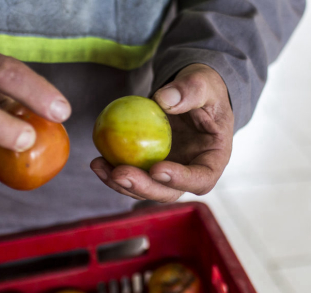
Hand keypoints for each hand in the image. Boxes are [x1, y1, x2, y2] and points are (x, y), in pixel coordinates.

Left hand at [90, 64, 233, 201]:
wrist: (191, 92)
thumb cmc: (204, 87)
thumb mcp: (203, 82)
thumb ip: (190, 89)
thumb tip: (164, 100)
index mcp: (213, 159)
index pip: (201, 178)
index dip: (180, 179)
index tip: (157, 168)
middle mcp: (191, 173)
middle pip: (168, 192)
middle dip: (142, 187)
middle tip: (119, 174)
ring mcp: (169, 173)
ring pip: (145, 189)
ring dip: (121, 183)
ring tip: (99, 166)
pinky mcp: (150, 167)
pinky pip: (132, 174)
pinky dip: (113, 171)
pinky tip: (97, 160)